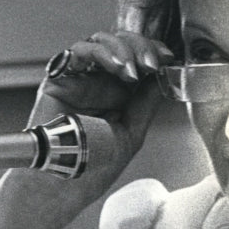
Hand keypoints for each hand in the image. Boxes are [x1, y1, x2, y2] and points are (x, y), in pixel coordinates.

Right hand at [26, 30, 174, 203]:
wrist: (62, 186)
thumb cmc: (92, 167)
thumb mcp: (132, 133)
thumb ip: (146, 103)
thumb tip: (163, 77)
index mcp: (118, 95)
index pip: (137, 60)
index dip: (153, 52)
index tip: (169, 56)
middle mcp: (99, 83)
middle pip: (121, 45)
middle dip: (142, 47)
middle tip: (153, 62)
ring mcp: (79, 79)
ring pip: (101, 42)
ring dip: (123, 48)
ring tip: (135, 69)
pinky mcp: (58, 79)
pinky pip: (77, 52)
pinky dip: (101, 52)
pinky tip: (118, 66)